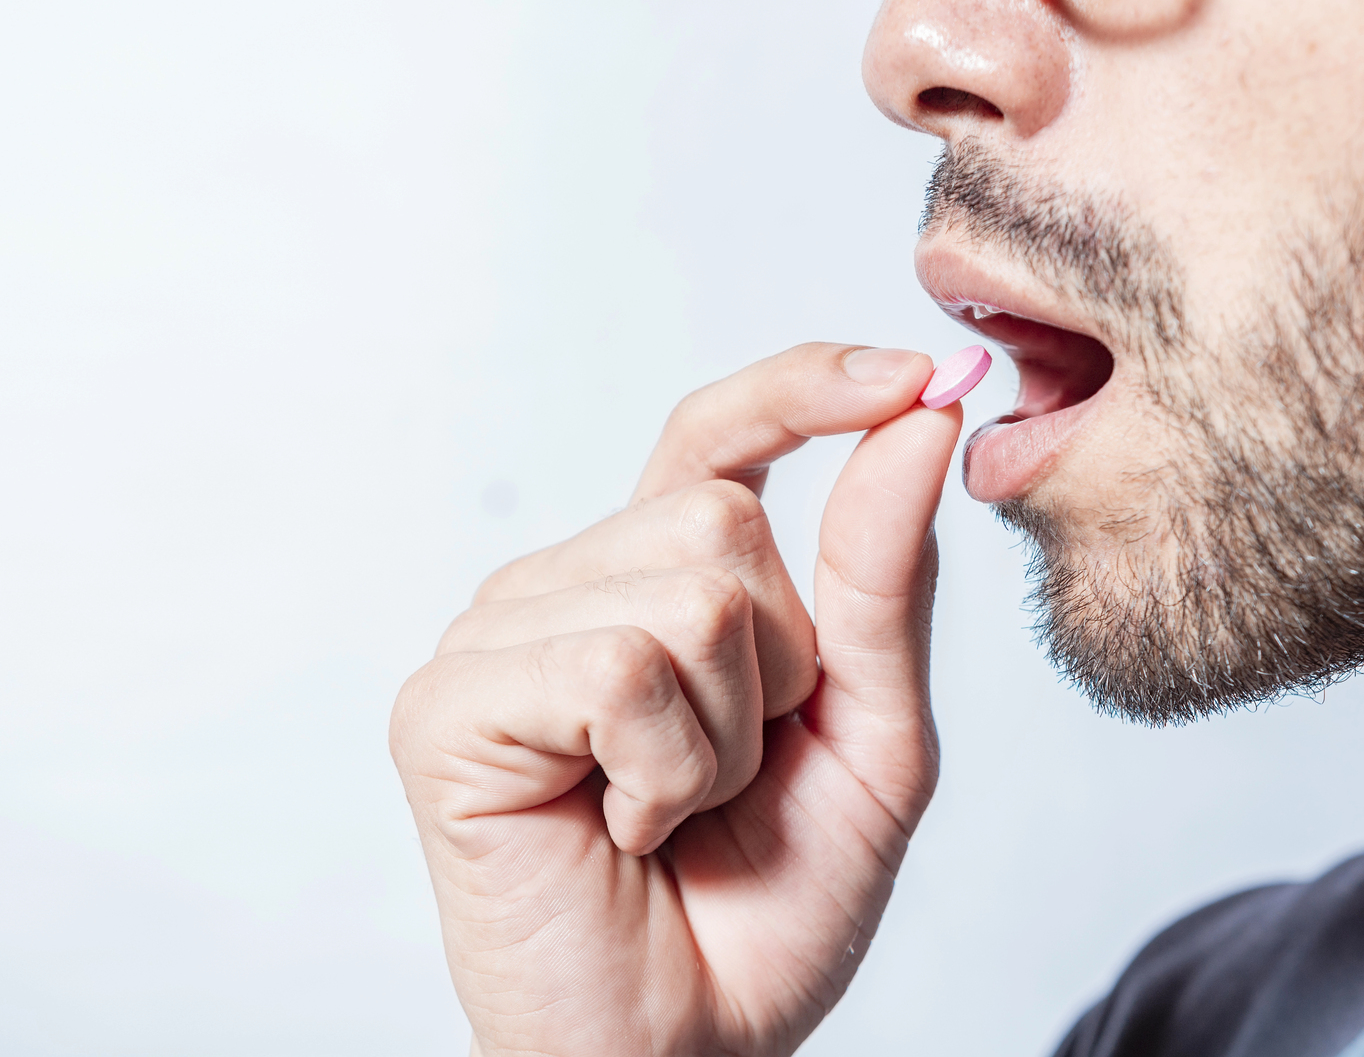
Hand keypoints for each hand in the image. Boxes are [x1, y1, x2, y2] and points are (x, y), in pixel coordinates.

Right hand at [392, 343, 962, 1056]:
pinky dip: (663, 771)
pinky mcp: (450, 706)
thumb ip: (881, 584)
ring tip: (670, 812)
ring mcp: (498, 640)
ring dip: (725, 739)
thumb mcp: (870, 737)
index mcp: (654, 586)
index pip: (716, 439)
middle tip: (727, 779)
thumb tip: (914, 422)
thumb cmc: (766, 905)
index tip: (910, 375)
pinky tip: (622, 829)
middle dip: (780, 674)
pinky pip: (616, 668)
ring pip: (687, 594)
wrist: (685, 1049)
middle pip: (725, 523)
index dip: (801, 391)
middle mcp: (566, 590)